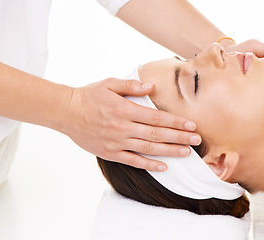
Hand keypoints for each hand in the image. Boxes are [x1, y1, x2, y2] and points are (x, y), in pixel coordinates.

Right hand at [61, 78, 200, 170]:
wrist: (66, 112)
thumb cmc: (89, 96)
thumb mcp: (109, 83)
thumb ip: (132, 85)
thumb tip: (152, 87)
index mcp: (124, 109)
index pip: (156, 118)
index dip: (175, 122)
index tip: (191, 125)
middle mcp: (123, 127)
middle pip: (156, 134)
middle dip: (179, 137)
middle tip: (197, 140)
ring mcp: (116, 142)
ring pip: (148, 148)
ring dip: (169, 151)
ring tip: (186, 152)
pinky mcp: (110, 153)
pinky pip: (133, 161)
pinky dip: (149, 165)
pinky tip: (163, 166)